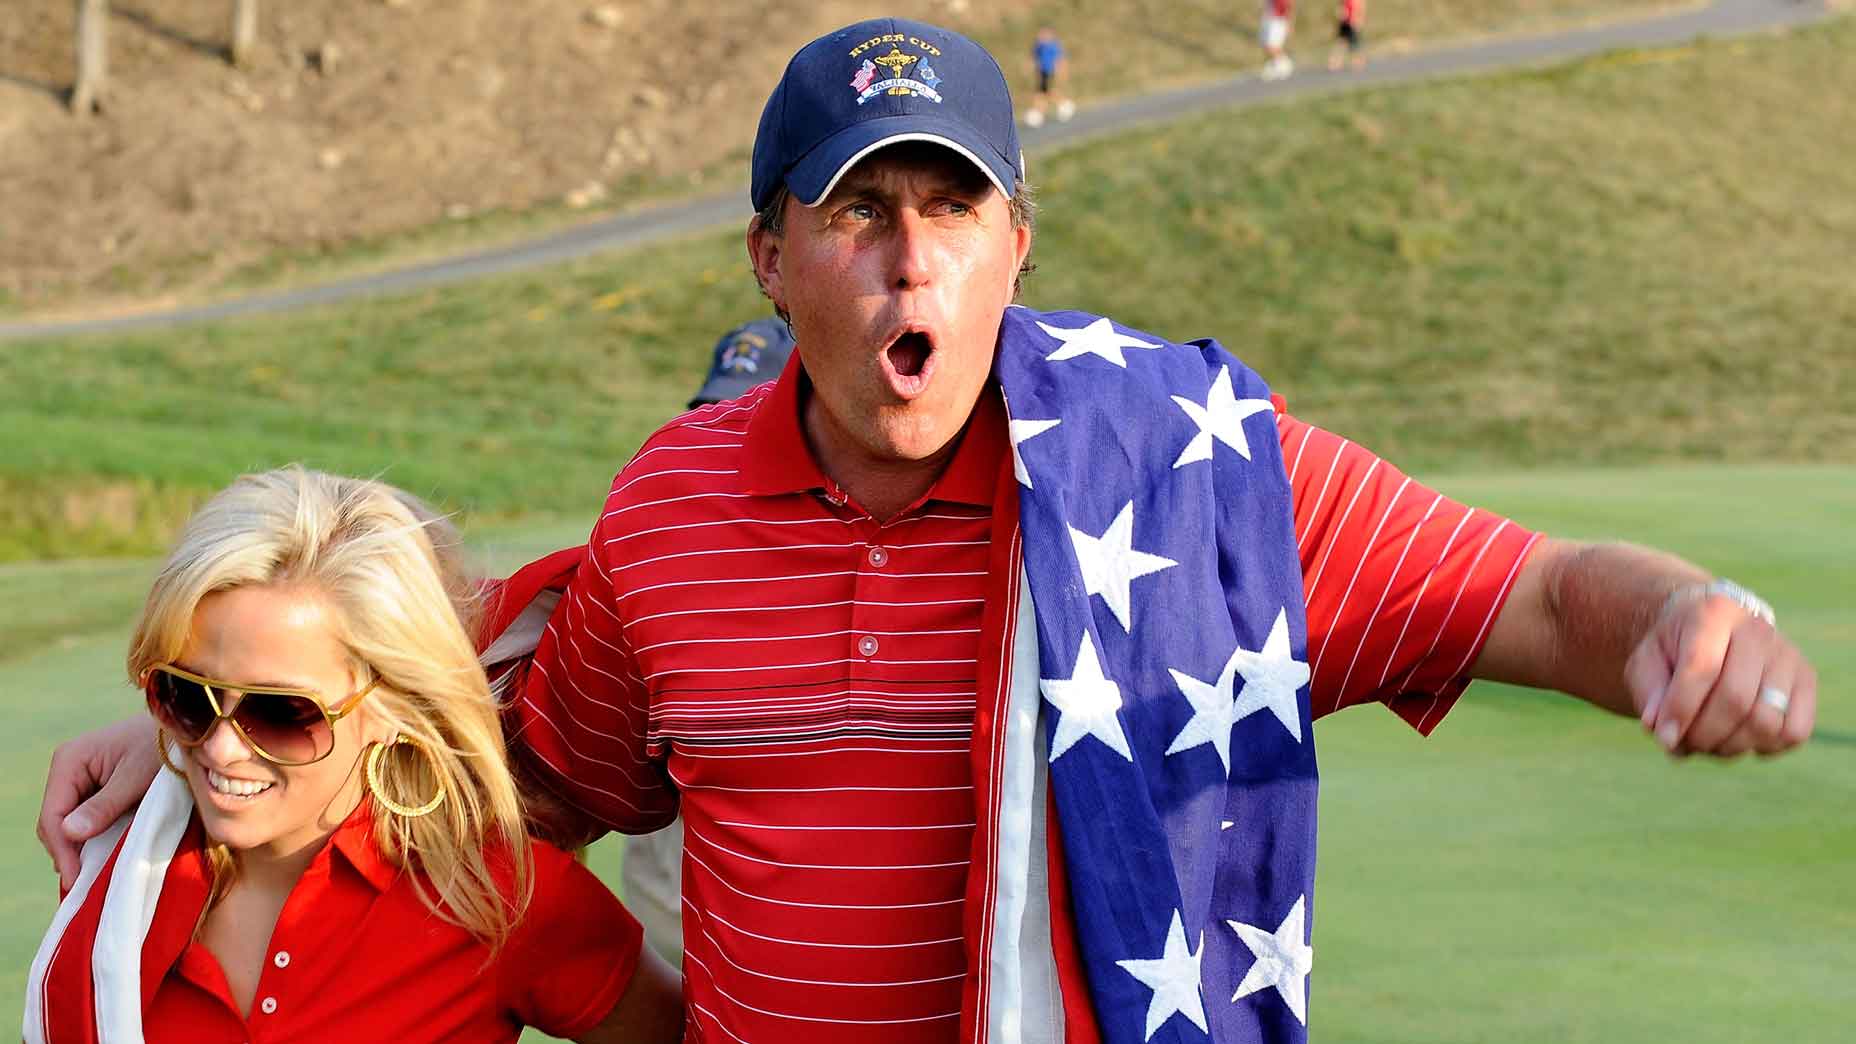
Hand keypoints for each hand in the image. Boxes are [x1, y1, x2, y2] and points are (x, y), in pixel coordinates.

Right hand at [38, 716, 161, 890]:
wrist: (186, 731)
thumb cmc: (165, 747)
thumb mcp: (137, 777)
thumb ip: (105, 806)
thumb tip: (69, 833)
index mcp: (70, 760)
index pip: (53, 815)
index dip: (62, 849)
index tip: (76, 878)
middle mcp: (68, 770)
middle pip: (55, 823)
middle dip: (68, 852)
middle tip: (84, 883)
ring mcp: (80, 780)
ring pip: (68, 825)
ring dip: (79, 848)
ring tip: (92, 876)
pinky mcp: (95, 789)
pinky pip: (85, 820)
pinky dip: (91, 839)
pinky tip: (101, 857)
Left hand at [1626, 591, 1816, 756]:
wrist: (1711, 627)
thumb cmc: (1674, 648)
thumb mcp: (1647, 661)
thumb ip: (1649, 693)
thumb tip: (1661, 729)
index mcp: (1713, 613)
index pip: (1702, 668)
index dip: (1681, 710)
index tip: (1663, 738)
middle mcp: (1757, 629)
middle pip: (1736, 700)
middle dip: (1702, 734)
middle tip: (1681, 744)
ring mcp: (1787, 654)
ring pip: (1766, 721)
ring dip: (1729, 746)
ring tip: (1704, 743)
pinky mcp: (1807, 679)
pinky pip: (1794, 731)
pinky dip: (1763, 747)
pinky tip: (1737, 738)